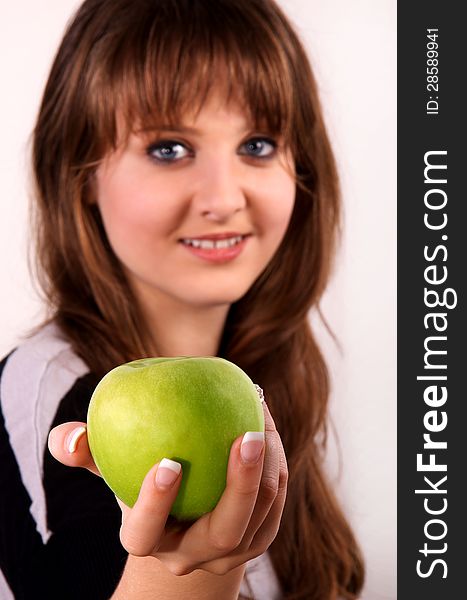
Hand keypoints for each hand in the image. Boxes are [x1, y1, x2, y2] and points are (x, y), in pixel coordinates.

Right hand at [48, 401, 287, 575]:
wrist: (183, 517)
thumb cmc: (141, 479)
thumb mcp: (112, 467)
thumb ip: (86, 451)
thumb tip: (67, 436)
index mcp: (148, 540)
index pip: (144, 533)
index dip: (154, 504)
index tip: (168, 461)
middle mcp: (191, 555)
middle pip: (222, 532)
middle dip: (239, 485)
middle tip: (247, 434)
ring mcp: (229, 553)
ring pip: (258, 516)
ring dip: (267, 466)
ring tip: (262, 419)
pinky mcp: (258, 540)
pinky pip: (275, 505)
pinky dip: (276, 466)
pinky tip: (267, 426)